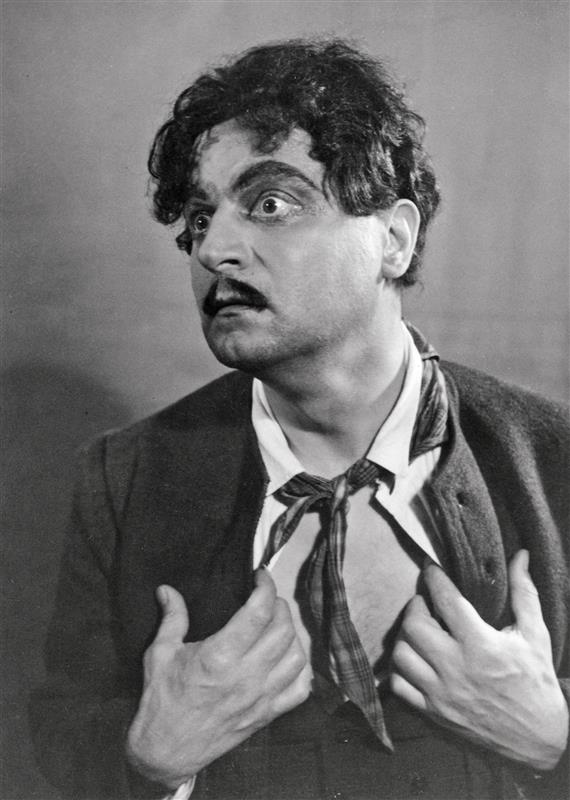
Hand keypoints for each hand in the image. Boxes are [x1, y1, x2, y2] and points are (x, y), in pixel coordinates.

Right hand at [126, 568, 310, 788]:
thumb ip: (172, 617)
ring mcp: (260, 698)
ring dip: (292, 633)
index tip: (260, 575)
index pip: (258, 612)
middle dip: (279, 605)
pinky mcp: (266, 715)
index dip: (265, 586)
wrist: (165, 751)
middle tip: (267, 599)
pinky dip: (301, 669)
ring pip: (296, 656)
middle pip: (283, 630)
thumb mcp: (160, 654)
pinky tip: (289, 656)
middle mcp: (245, 676)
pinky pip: (300, 690)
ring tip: (278, 623)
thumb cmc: (162, 701)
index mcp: (219, 657)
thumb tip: (167, 590)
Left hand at [391, 550, 568, 769]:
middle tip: (425, 603)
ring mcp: (441, 692)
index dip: (433, 577)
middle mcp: (456, 668)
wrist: (541, 739)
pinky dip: (400, 670)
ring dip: (405, 638)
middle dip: (415, 606)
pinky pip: (399, 686)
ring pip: (401, 654)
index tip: (430, 568)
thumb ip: (524, 592)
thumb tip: (520, 556)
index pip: (445, 599)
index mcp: (481, 645)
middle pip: (413, 625)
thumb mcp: (535, 635)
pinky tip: (415, 660)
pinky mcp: (434, 713)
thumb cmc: (537, 683)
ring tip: (419, 631)